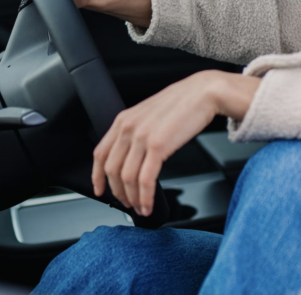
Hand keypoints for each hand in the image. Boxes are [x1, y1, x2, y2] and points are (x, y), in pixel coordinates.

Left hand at [93, 70, 260, 215]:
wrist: (203, 92)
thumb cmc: (183, 103)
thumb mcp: (149, 114)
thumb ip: (137, 132)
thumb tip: (133, 156)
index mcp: (123, 120)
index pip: (100, 153)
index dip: (97, 176)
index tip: (100, 189)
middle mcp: (128, 128)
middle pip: (112, 170)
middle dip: (118, 192)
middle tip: (127, 204)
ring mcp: (142, 137)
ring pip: (127, 178)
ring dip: (133, 198)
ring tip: (140, 208)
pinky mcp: (158, 146)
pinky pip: (145, 180)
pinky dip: (145, 197)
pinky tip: (149, 205)